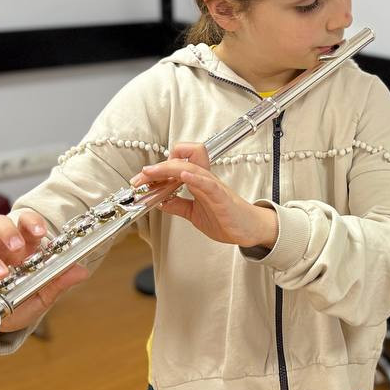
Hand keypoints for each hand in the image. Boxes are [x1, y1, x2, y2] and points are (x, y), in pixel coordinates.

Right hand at [0, 211, 88, 332]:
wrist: (1, 321)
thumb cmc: (23, 301)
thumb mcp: (45, 294)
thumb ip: (60, 282)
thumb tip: (81, 271)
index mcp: (25, 248)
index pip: (26, 224)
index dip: (31, 222)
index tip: (39, 232)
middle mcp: (4, 251)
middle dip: (8, 232)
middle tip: (17, 246)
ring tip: (1, 274)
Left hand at [131, 142, 277, 247]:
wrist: (249, 230)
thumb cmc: (226, 219)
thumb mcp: (194, 214)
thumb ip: (178, 206)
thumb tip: (160, 202)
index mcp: (198, 181)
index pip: (175, 165)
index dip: (157, 169)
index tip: (142, 179)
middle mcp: (204, 179)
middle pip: (180, 159)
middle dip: (157, 167)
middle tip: (140, 177)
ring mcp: (213, 186)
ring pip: (191, 166)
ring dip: (168, 168)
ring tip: (152, 173)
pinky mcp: (221, 197)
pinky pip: (207, 183)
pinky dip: (194, 178)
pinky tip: (183, 176)